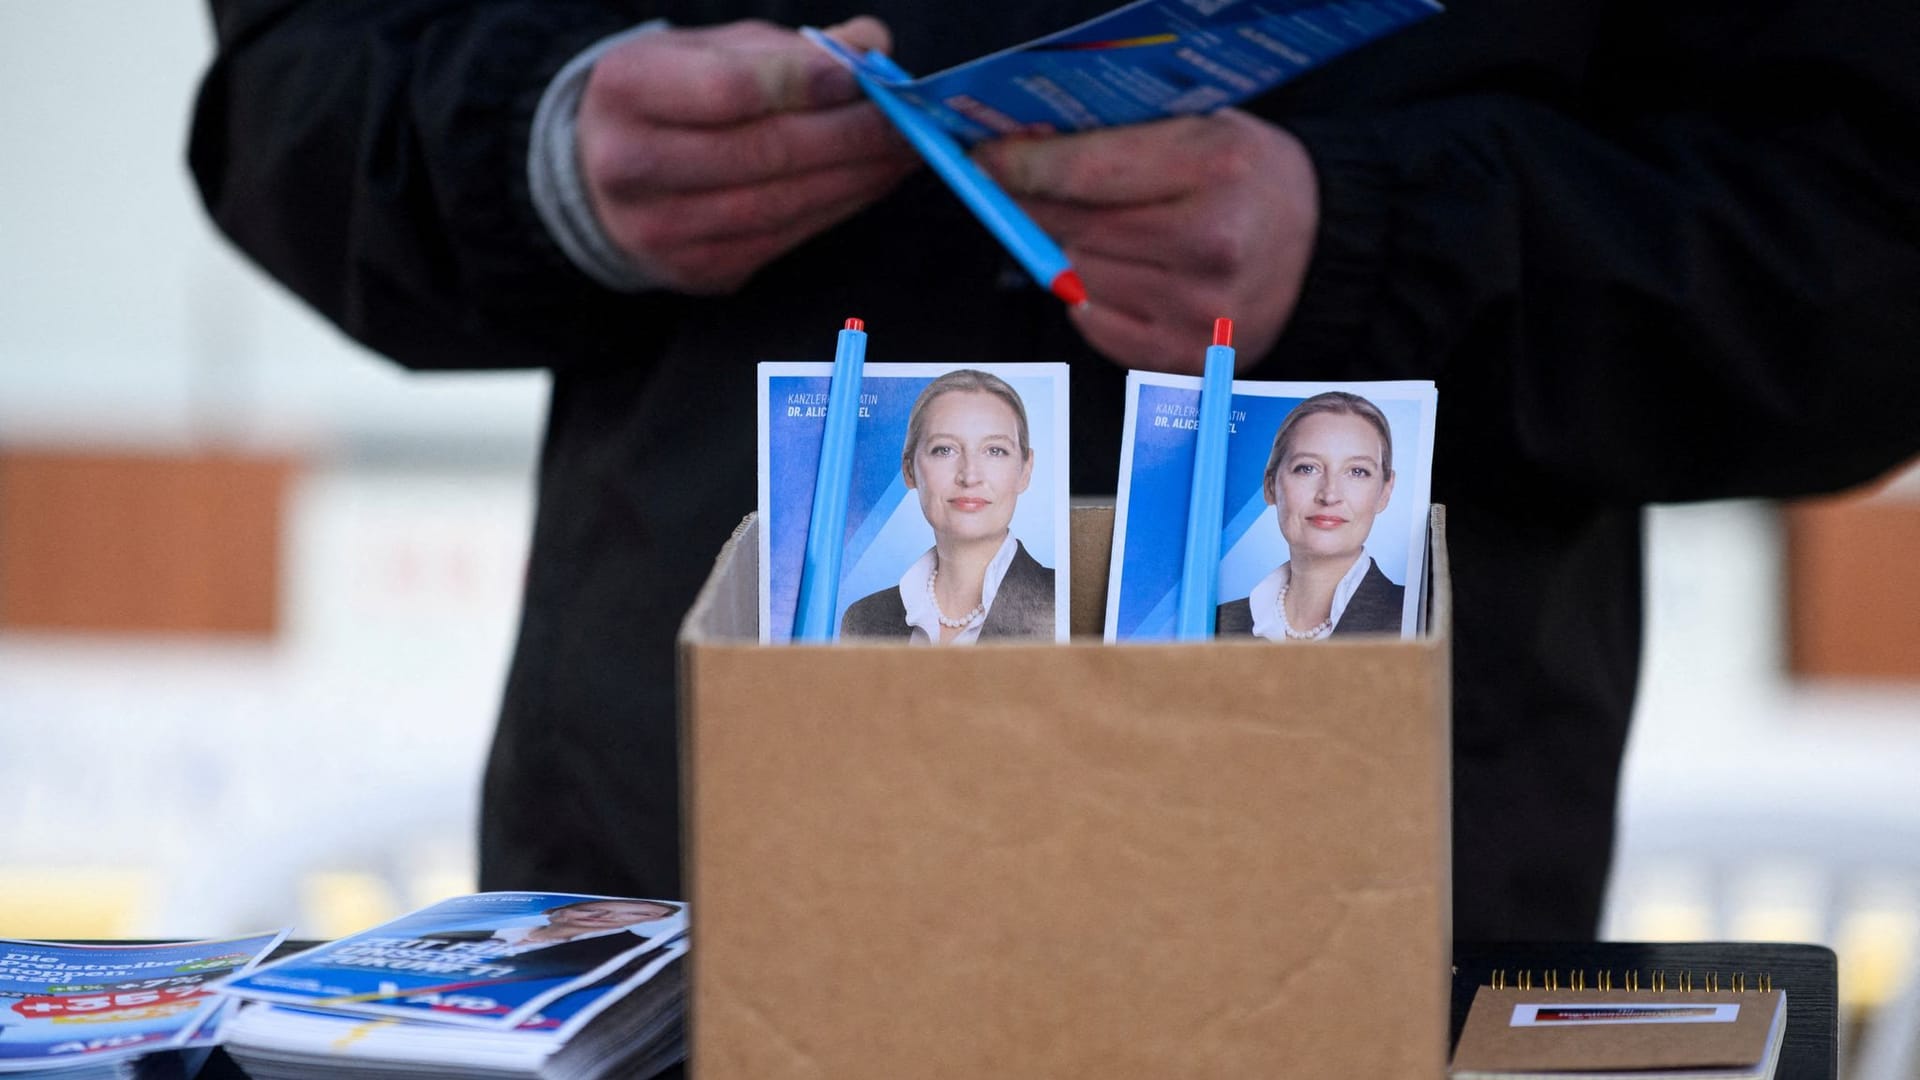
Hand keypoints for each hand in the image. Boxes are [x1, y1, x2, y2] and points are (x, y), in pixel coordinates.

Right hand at [577, 17, 916, 293]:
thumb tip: (869, 45)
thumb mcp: (713, 51)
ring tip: (903, 151)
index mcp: (628, 90)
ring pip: (782, 204)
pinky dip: (838, 209)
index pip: (729, 90)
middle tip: (907, 121)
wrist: (606, 175)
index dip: (804, 85)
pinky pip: (785, 239)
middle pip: (764, 152)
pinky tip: (870, 182)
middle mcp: (632, 165)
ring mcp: (662, 229)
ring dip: (857, 179)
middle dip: (851, 136)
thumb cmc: (672, 100)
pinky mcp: (699, 270)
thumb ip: (790, 49)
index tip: (860, 77)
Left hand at [975, 110, 1316, 372]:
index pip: (1088, 173)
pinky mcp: (1188, 354)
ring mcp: (1200, 308)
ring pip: (1082, 278)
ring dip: (1073, 256)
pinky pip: (1096, 326)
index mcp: (1217, 169)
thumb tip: (1023, 161)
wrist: (1321, 246)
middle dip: (1041, 210)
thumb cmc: (1252, 181)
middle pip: (1078, 229)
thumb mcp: (1200, 131)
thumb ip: (1120, 143)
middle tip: (1029, 195)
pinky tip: (1118, 277)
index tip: (989, 164)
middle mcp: (1212, 244)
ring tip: (1106, 236)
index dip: (1026, 169)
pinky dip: (1090, 299)